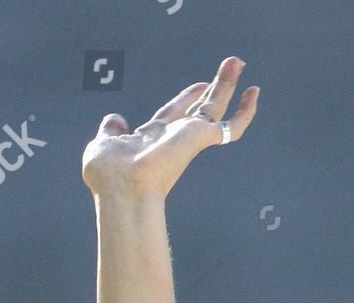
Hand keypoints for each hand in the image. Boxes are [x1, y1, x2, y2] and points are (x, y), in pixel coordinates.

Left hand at [82, 56, 259, 199]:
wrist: (124, 186)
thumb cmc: (109, 172)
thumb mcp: (103, 145)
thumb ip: (110, 131)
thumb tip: (114, 119)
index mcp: (150, 139)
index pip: (172, 115)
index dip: (184, 101)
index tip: (198, 87)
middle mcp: (173, 139)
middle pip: (198, 108)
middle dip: (213, 88)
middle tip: (230, 66)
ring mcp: (189, 138)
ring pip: (215, 108)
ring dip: (226, 84)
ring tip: (236, 61)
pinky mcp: (202, 138)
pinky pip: (233, 127)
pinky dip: (246, 112)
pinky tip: (254, 92)